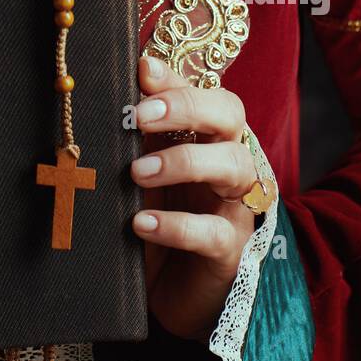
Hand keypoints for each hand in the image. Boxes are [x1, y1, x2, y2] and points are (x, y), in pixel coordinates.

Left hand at [130, 57, 258, 342]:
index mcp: (206, 134)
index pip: (204, 90)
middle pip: (230, 114)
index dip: (177, 80)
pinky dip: (177, 226)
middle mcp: (227, 160)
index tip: (142, 71)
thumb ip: (140, 128)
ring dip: (184, 162)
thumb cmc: (157, 212)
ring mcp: (233, 205)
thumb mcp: (144, 165)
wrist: (171, 288)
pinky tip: (142, 224)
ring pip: (233, 166)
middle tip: (140, 116)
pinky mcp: (229, 251)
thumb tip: (126, 75)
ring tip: (137, 172)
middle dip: (187, 106)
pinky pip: (214, 232)